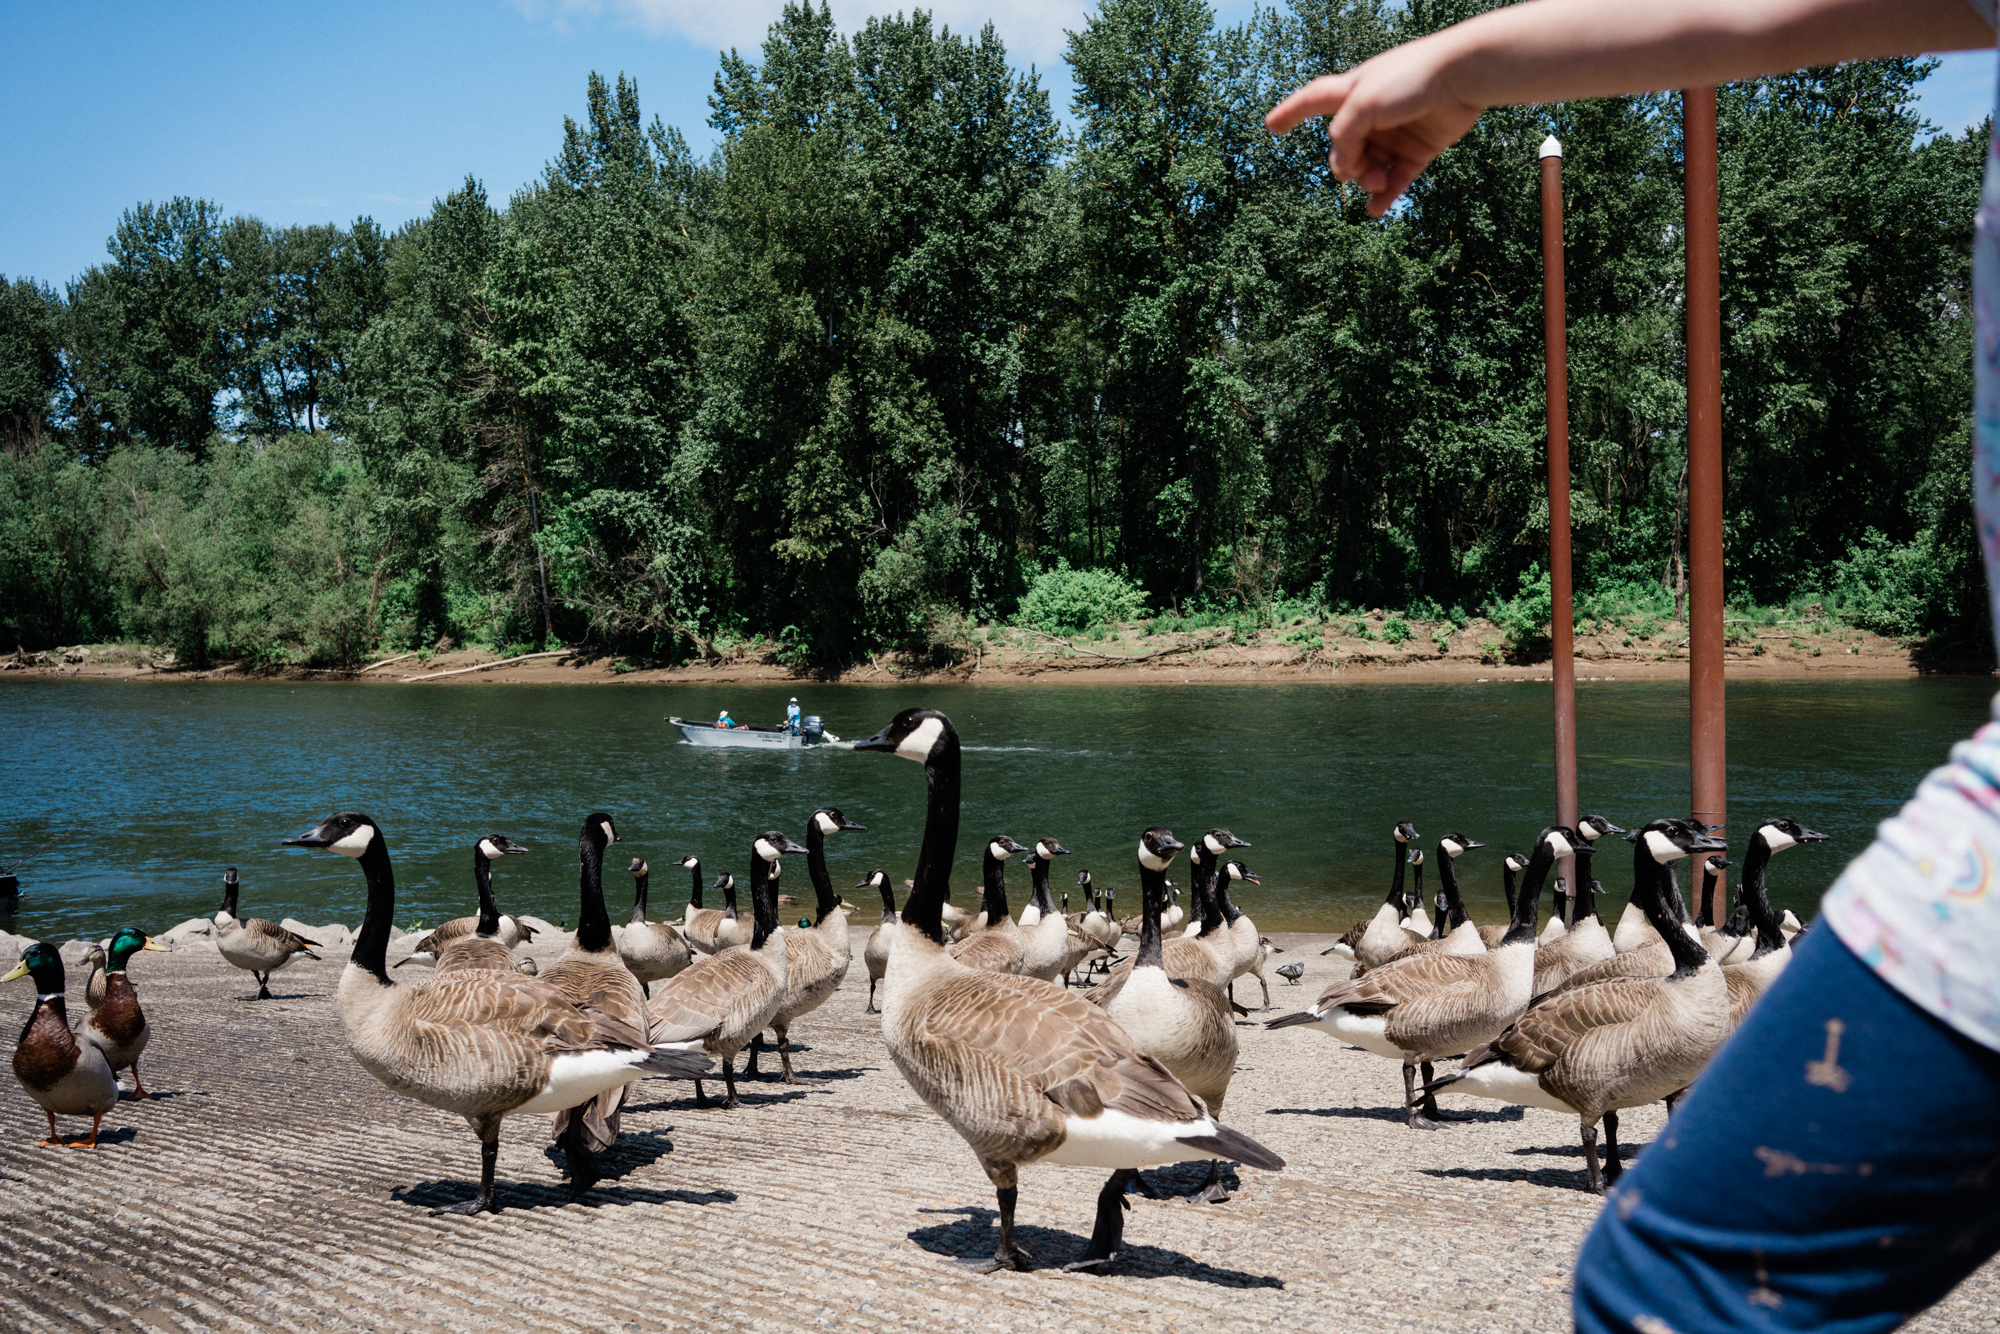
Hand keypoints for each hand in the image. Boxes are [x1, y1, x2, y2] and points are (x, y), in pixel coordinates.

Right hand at [1266, 34, 1482, 217]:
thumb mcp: (1363, 104)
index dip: (1290, 112)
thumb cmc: (1411, 78)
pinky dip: (1386, 196)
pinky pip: (1398, 179)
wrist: (1464, 76)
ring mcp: (1395, 133)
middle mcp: (1372, 114)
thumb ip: (1343, 136)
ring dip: (1367, 181)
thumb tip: (1343, 169)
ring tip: (1377, 184)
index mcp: (1353, 91)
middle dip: (1345, 165)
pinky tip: (1376, 211)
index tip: (1270, 127)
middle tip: (1356, 169)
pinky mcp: (1420, 148)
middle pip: (1343, 148)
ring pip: (1368, 167)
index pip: (1312, 100)